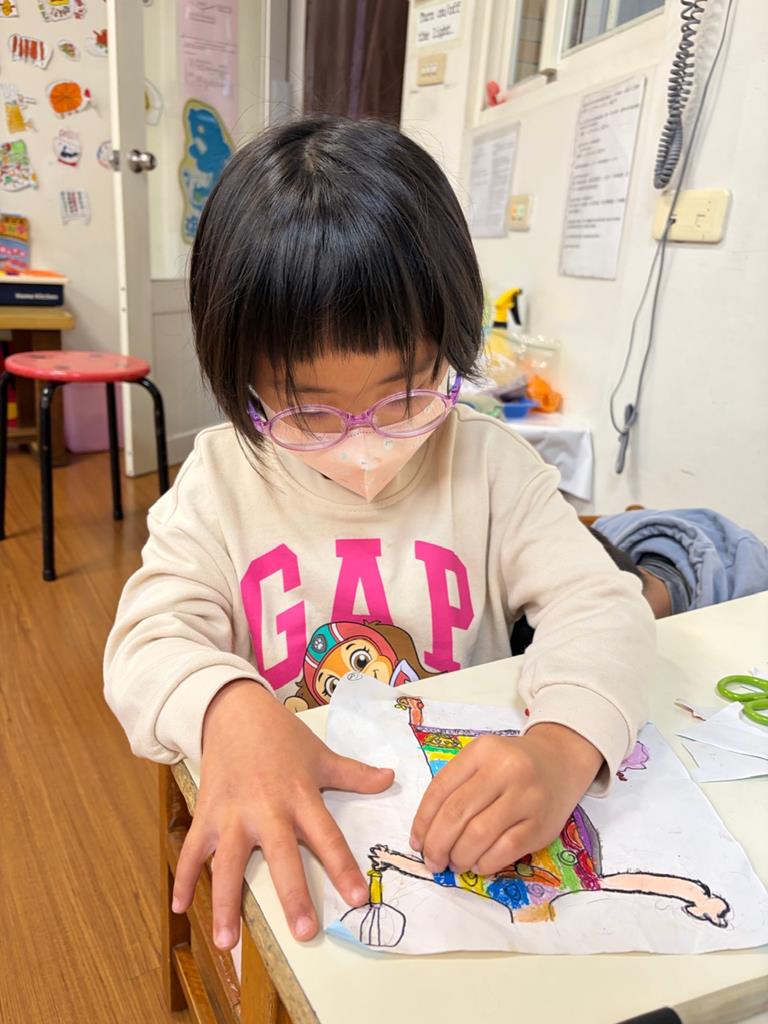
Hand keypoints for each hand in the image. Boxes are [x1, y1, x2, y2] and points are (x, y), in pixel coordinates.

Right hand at [171, 680, 393, 948]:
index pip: (327, 836)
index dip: (342, 867)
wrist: (234, 711)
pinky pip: (193, 850)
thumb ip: (355, 774)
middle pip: (282, 857)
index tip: (357, 897)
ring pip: (229, 864)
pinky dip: (183, 877)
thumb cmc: (282, 736)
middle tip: (303, 931)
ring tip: (227, 943)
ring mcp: (233, 813)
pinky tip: (179, 908)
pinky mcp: (206, 813)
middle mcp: (267, 809)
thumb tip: (391, 778)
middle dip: (292, 895)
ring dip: (226, 903)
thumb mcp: (320, 754)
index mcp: (300, 796)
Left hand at [409, 723, 602, 875]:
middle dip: (437, 844)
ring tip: (455, 863)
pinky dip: (485, 863)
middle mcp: (505, 770)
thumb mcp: (482, 760)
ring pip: (479, 835)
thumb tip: (426, 834)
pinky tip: (478, 864)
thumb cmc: (511, 764)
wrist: (560, 761)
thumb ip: (455, 786)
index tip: (416, 843)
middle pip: (457, 814)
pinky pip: (505, 850)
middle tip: (433, 861)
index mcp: (482, 751)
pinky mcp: (542, 824)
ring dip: (459, 857)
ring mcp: (526, 797)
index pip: (440, 789)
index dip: (423, 821)